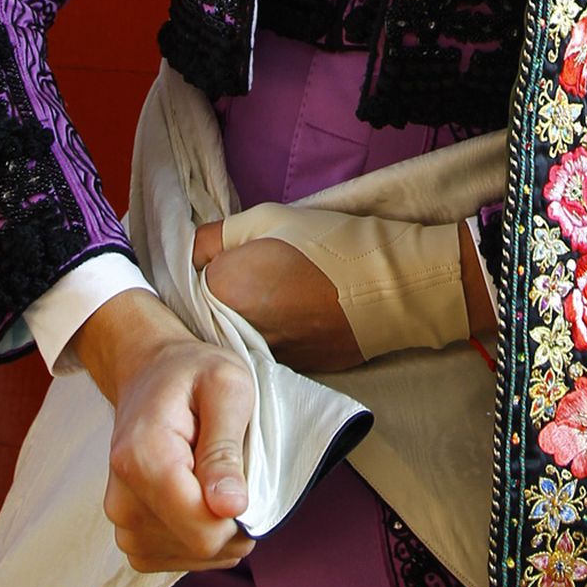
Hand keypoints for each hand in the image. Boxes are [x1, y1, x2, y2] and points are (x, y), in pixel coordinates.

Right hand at [70, 291, 256, 572]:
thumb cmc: (195, 373)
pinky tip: (203, 497)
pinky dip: (202, 535)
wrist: (151, 373)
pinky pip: (179, 558)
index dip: (242, 514)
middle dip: (234, 518)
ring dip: (220, 525)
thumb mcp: (227, 388)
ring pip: (194, 556)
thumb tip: (230, 508)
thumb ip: (225, 449)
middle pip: (200, 546)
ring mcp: (121, 522)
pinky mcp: (130, 536)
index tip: (247, 473)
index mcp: (143, 458)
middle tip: (233, 468)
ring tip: (213, 476)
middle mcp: (122, 499)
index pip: (204, 529)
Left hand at [193, 216, 498, 366]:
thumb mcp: (268, 217)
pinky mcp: (294, 370)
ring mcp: (264, 356)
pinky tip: (300, 316)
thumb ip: (216, 236)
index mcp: (223, 288)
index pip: (192, 281)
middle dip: (226, 297)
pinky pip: (270, 352)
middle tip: (257, 276)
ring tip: (282, 296)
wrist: (395, 286)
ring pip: (240, 336)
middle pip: (212, 314)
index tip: (230, 259)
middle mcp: (234, 331)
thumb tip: (194, 254)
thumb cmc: (332, 243)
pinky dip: (277, 337)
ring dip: (249, 320)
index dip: (212, 267)